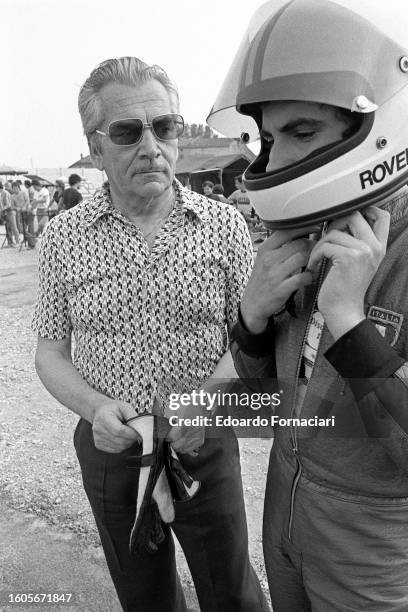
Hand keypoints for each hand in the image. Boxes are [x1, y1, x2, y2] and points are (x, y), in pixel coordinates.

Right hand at [92, 400, 140, 452]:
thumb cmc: (112, 408)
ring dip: (128, 443)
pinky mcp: (99, 444)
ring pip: (119, 447)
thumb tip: (140, 427)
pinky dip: (122, 445)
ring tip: (128, 434)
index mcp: (104, 417)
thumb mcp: (124, 406)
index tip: (139, 433)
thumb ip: (132, 415)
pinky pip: (115, 450)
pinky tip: (122, 438)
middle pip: (120, 441)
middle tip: (136, 433)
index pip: (119, 431)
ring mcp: (97, 438)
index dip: (131, 434)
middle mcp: (98, 429)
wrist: (99, 411)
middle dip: (131, 439)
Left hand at [163, 397, 205, 455]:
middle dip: (171, 443)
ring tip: (177, 438)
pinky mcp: (200, 440)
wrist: (199, 405)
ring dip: (178, 445)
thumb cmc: (185, 406)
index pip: (171, 438)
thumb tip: (161, 431)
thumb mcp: (173, 410)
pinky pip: (189, 450)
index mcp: (183, 424)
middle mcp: (192, 432)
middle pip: (176, 446)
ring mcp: (197, 437)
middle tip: (171, 437)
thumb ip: (166, 421)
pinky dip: (184, 447)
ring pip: (182, 450)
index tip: (166, 435)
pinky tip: (183, 439)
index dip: (166, 437)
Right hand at [241, 226, 318, 332]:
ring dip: (314, 260)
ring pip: (302, 258)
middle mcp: (269, 259)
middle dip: (313, 245)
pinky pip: (302, 277)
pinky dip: (310, 276)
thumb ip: (279, 246)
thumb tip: (301, 232)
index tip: (317, 227)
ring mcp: (274, 274)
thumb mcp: (264, 259)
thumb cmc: (261, 280)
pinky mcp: (281, 289)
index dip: (305, 226)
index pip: (287, 230)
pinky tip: (309, 278)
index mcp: (265, 249)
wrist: (251, 304)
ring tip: (315, 264)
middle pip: (299, 243)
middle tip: (319, 250)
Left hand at [307, 206, 389, 339]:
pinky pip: (325, 245)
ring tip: (316, 257)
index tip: (345, 219)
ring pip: (334, 230)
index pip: (381, 215)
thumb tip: (339, 218)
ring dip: (319, 243)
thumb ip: (355, 240)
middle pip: (355, 214)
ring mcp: (363, 251)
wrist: (343, 311)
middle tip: (325, 239)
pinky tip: (313, 266)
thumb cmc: (344, 287)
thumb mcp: (357, 262)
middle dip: (334, 223)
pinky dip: (314, 255)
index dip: (364, 209)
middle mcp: (374, 247)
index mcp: (379, 247)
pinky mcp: (348, 258)